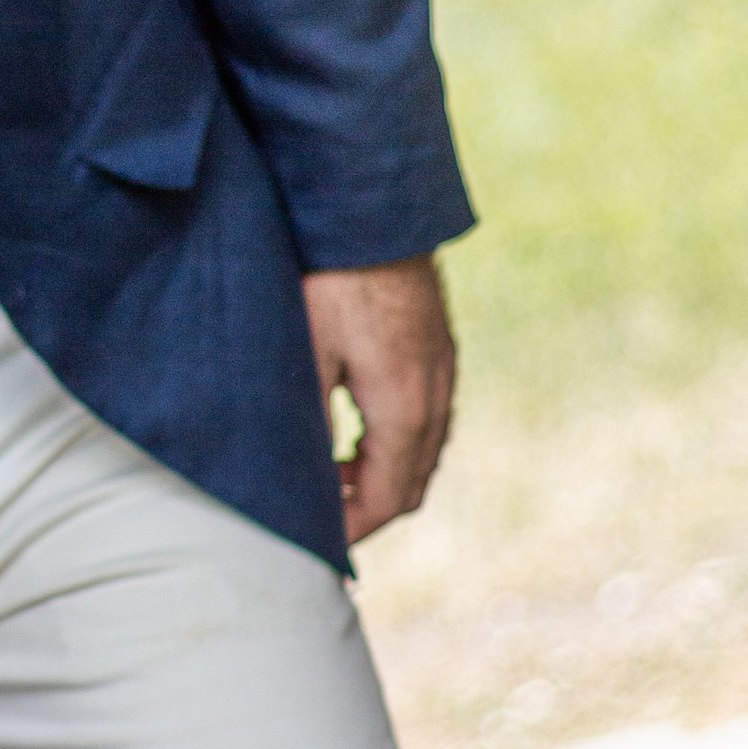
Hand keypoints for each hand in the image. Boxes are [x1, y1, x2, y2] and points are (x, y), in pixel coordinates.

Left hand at [300, 255, 455, 546]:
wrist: (370, 205)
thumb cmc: (326, 277)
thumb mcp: (304, 355)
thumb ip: (308, 425)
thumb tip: (305, 485)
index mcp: (403, 405)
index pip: (388, 497)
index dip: (353, 530)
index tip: (316, 544)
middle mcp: (435, 392)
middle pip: (412, 481)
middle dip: (369, 510)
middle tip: (322, 521)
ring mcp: (442, 366)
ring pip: (424, 449)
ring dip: (383, 474)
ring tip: (331, 478)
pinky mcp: (436, 344)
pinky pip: (427, 416)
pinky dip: (395, 442)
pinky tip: (354, 430)